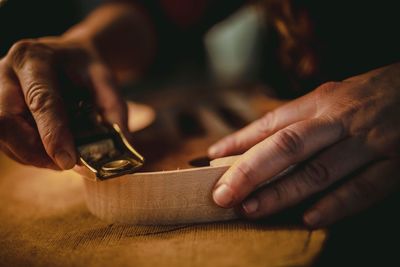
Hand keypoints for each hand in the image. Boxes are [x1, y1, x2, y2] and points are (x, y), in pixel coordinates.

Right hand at [0, 37, 126, 169]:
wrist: (66, 57)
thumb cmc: (84, 68)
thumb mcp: (105, 79)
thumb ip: (114, 109)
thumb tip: (122, 145)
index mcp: (35, 59)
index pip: (40, 100)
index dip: (52, 133)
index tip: (68, 161)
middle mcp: (6, 73)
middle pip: (6, 121)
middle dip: (34, 151)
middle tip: (64, 164)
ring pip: (2, 136)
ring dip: (31, 156)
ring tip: (61, 158)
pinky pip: (4, 141)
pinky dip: (27, 154)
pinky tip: (49, 153)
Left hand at [208, 63, 399, 227]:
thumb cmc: (364, 96)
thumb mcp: (327, 97)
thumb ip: (289, 119)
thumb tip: (243, 142)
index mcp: (321, 102)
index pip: (271, 123)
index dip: (239, 142)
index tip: (210, 159)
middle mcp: (340, 121)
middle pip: (288, 146)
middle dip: (251, 172)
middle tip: (223, 194)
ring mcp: (367, 142)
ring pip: (319, 171)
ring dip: (282, 193)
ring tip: (251, 209)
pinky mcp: (394, 164)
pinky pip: (362, 189)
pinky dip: (335, 205)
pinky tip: (308, 219)